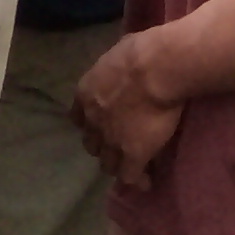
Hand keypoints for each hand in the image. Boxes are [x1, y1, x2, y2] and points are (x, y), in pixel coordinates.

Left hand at [73, 34, 184, 188]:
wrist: (155, 69)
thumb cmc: (141, 52)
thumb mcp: (117, 54)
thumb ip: (114, 69)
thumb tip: (124, 64)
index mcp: (85, 94)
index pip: (78, 118)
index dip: (90, 124)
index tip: (102, 125)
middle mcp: (93, 120)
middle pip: (91, 144)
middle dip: (103, 146)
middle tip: (119, 145)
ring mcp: (111, 140)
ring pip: (107, 164)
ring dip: (118, 165)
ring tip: (132, 167)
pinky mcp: (133, 154)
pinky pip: (130, 176)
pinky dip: (137, 180)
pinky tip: (146, 182)